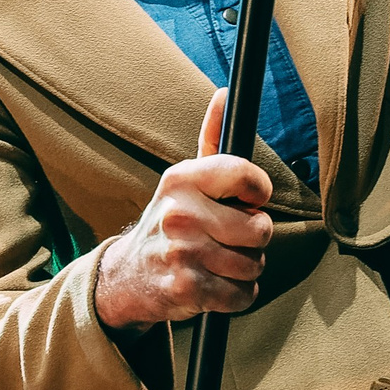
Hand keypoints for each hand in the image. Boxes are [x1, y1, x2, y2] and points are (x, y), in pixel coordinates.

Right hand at [94, 87, 272, 326]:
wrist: (128, 274)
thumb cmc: (170, 220)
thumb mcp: (185, 179)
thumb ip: (211, 138)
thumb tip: (226, 93)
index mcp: (183, 179)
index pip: (248, 176)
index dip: (258, 192)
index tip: (249, 200)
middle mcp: (180, 213)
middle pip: (260, 229)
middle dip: (253, 239)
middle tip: (230, 238)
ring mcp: (183, 253)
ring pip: (254, 264)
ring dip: (245, 269)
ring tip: (220, 261)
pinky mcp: (187, 289)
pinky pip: (242, 295)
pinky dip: (237, 296)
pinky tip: (216, 284)